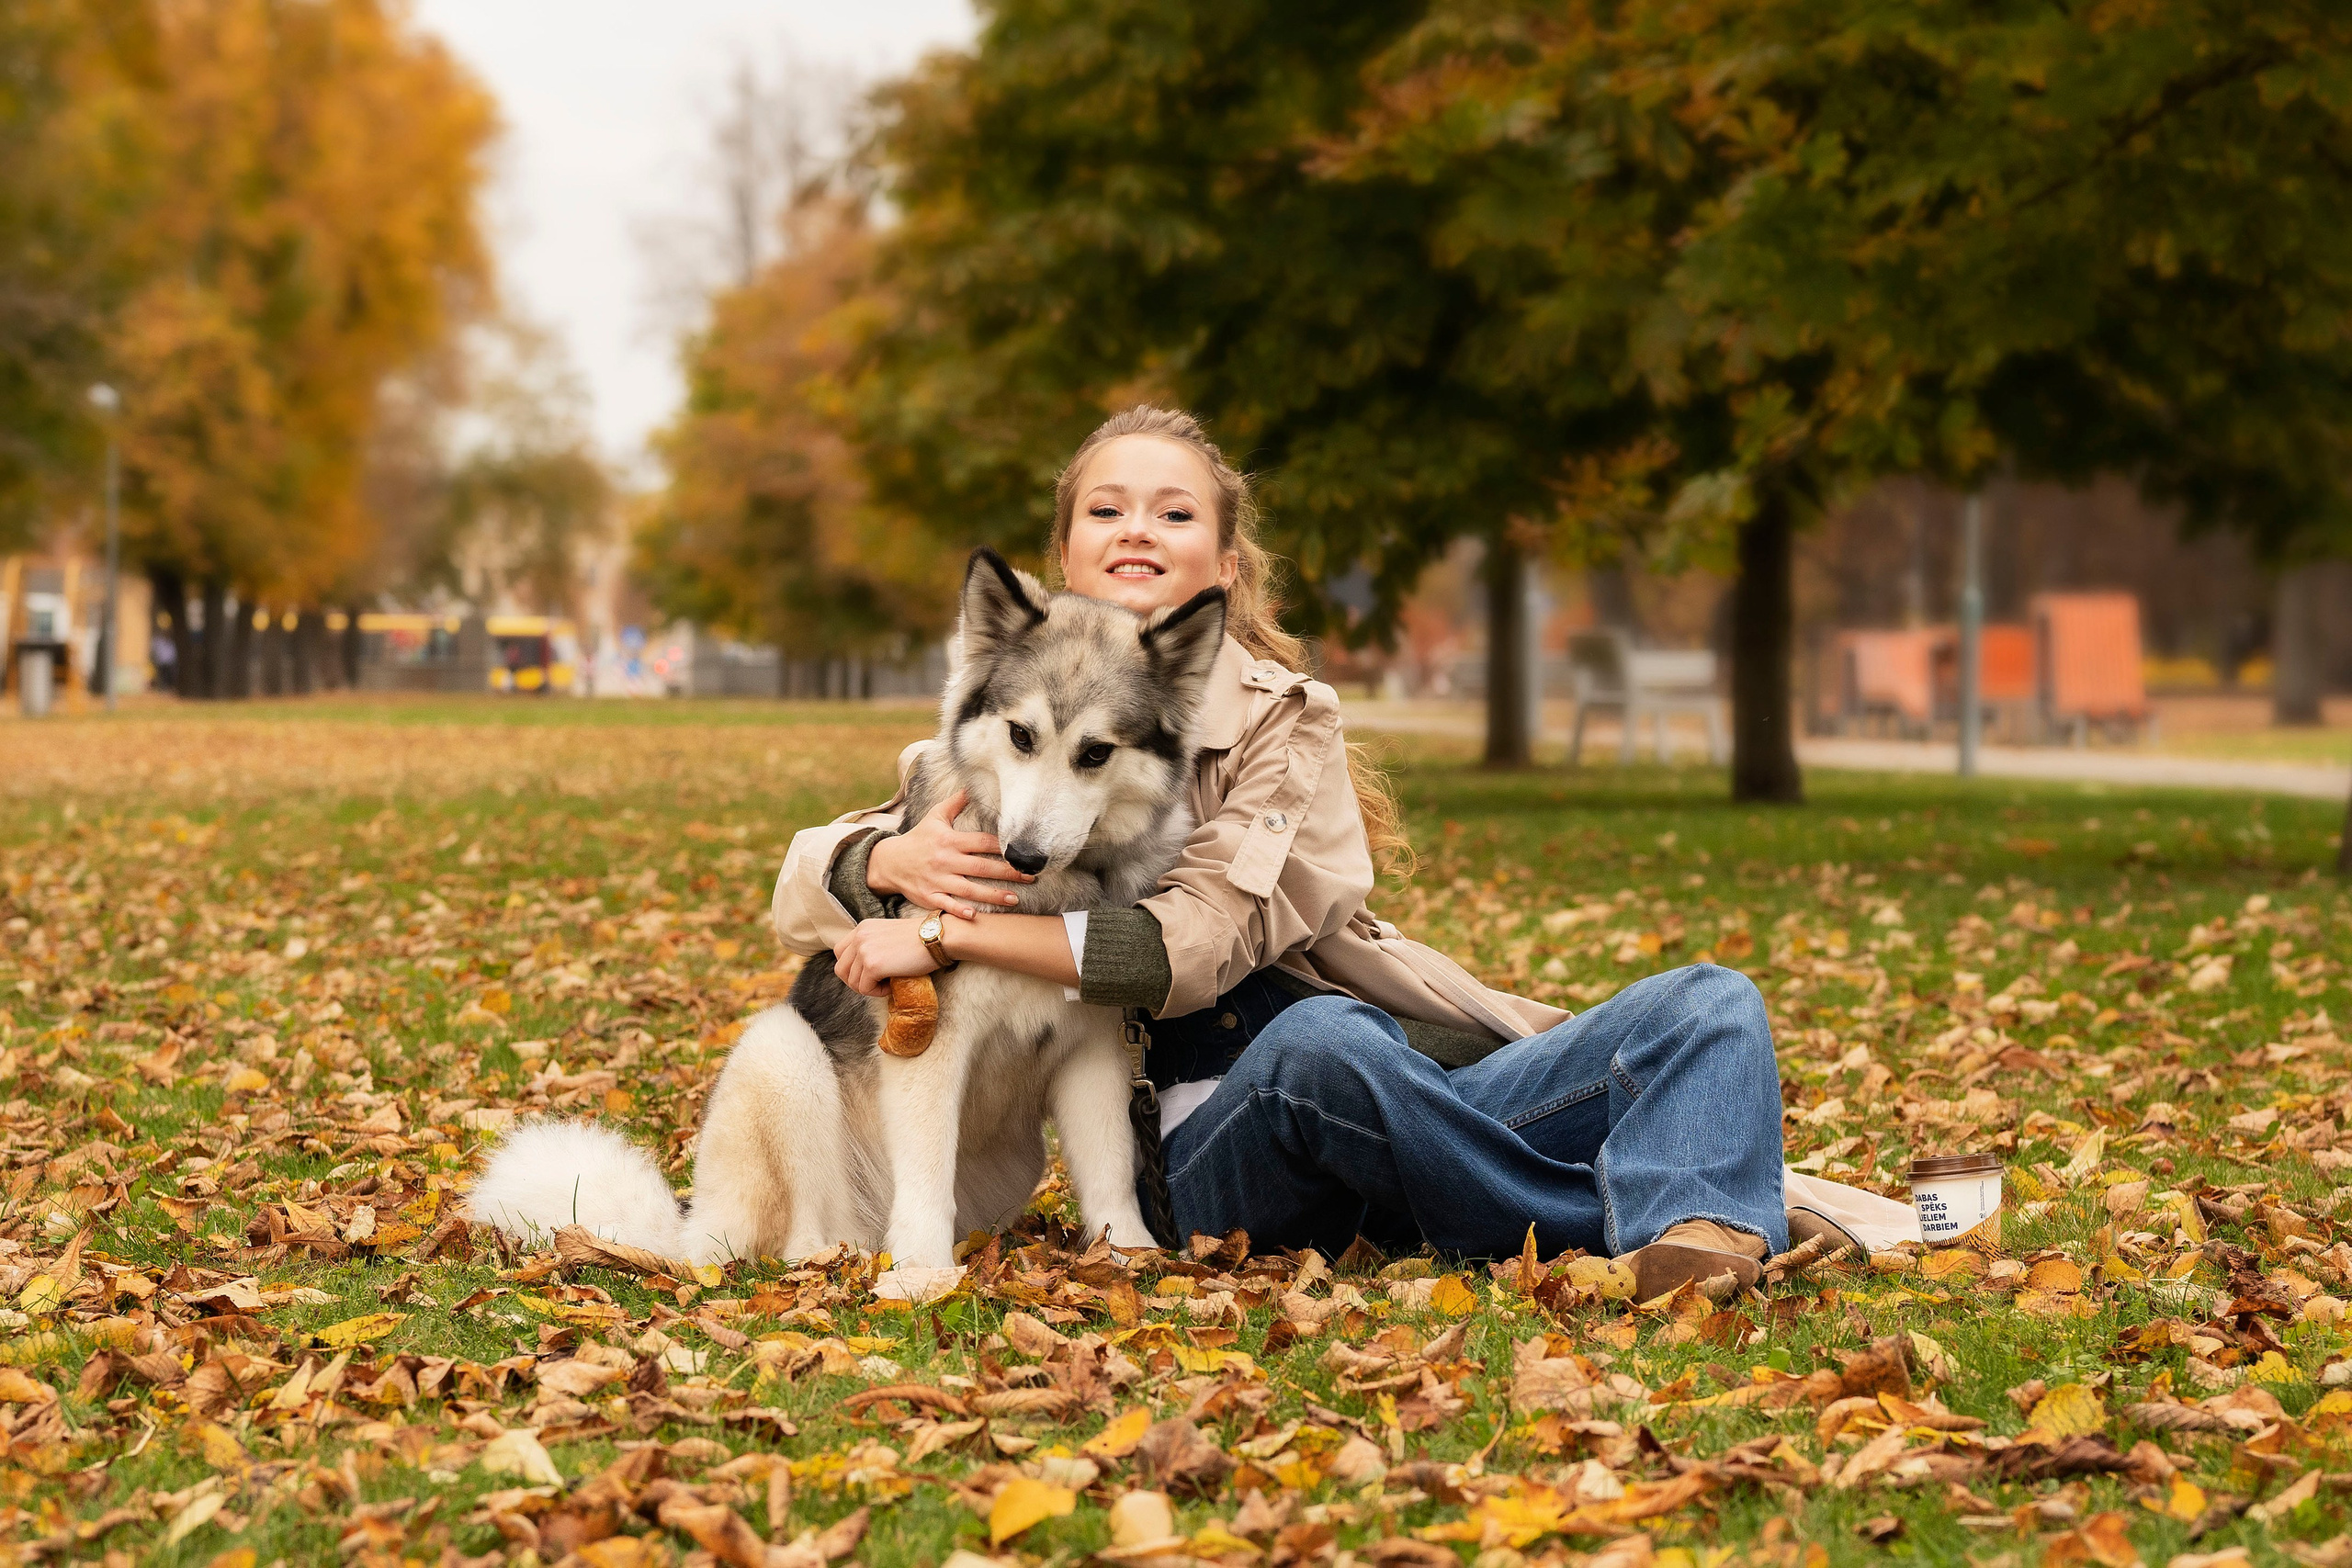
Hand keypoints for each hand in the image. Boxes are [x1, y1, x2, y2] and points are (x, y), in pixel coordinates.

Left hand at [834, 916, 939, 996]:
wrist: (939, 937)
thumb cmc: (921, 939)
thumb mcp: (888, 934)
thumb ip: (873, 945)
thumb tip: (863, 969)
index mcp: (862, 928)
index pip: (840, 953)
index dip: (852, 968)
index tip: (870, 974)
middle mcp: (859, 936)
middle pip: (841, 969)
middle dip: (857, 981)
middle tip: (877, 983)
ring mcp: (864, 950)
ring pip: (852, 982)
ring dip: (870, 987)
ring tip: (888, 983)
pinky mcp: (872, 965)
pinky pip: (865, 989)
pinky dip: (878, 992)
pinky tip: (892, 985)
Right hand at [864, 789, 1029, 918]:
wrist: (889, 861)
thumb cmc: (919, 838)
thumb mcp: (935, 816)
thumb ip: (956, 802)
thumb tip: (972, 785)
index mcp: (950, 841)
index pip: (982, 843)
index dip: (1003, 847)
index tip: (1022, 852)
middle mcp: (946, 860)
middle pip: (982, 867)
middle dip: (1008, 872)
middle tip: (1031, 877)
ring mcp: (938, 880)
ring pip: (969, 889)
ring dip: (993, 895)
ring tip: (1015, 899)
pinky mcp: (929, 896)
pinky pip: (947, 904)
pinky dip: (960, 910)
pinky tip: (976, 915)